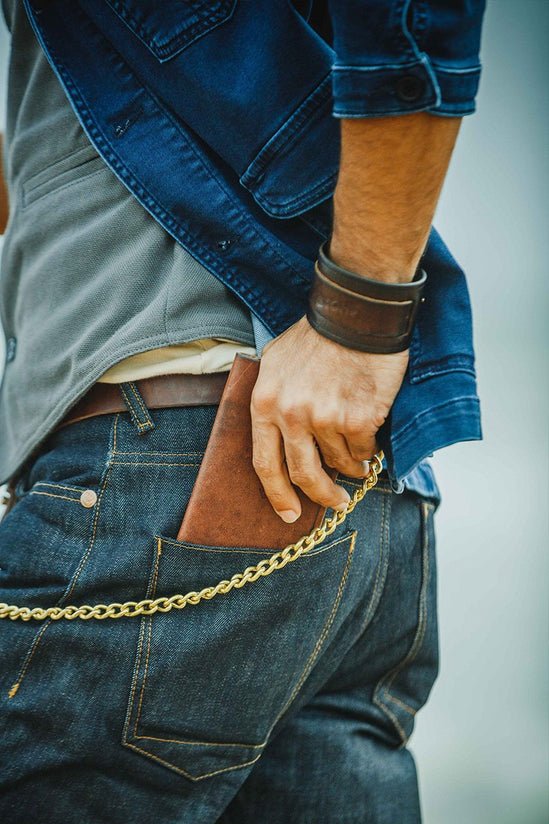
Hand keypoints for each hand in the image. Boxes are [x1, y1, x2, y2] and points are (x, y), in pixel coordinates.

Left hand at [250, 316, 407, 521]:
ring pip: (339, 461)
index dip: (276, 494)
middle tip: (336, 502)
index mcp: (265, 403)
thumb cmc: (317, 337)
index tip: (288, 513)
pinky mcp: (358, 419)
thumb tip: (276, 439)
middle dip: (322, 495)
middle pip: (304, 473)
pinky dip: (369, 449)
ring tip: (359, 454)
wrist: (356, 315)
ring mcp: (325, 419)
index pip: (264, 463)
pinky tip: (370, 436)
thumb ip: (271, 400)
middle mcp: (291, 415)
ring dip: (351, 463)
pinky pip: (364, 450)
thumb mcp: (275, 363)